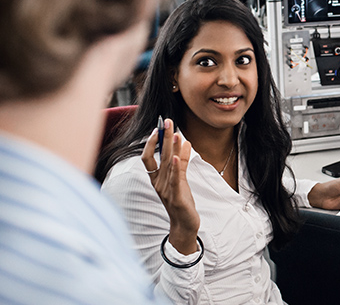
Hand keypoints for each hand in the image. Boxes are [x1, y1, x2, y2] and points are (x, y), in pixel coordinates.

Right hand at [141, 118, 197, 254]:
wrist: (184, 225)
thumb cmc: (180, 201)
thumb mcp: (179, 179)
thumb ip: (180, 162)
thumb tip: (183, 141)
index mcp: (156, 179)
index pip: (148, 157)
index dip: (152, 142)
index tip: (158, 127)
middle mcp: (158, 182)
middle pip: (158, 156)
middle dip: (163, 138)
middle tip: (167, 121)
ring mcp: (166, 189)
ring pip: (167, 165)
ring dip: (171, 148)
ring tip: (176, 133)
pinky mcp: (176, 196)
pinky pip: (175, 178)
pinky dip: (175, 166)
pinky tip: (176, 156)